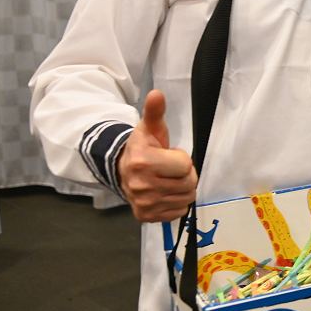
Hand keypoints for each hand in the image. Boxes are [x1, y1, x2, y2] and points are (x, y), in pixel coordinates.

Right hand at [116, 90, 197, 221]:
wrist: (122, 170)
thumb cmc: (143, 147)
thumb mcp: (150, 128)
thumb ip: (155, 112)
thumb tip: (157, 94)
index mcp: (143, 162)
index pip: (185, 165)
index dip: (181, 159)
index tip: (169, 155)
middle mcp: (141, 186)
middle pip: (188, 183)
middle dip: (185, 175)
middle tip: (171, 169)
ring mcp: (144, 203)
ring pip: (186, 199)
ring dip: (182, 189)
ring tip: (167, 180)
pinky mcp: (146, 216)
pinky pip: (177, 212)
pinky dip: (175, 203)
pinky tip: (164, 193)